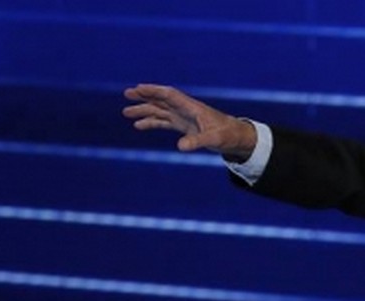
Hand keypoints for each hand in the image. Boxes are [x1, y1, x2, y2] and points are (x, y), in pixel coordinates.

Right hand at [122, 84, 257, 161]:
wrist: (237, 138)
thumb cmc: (228, 135)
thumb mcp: (214, 139)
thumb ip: (197, 141)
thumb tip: (180, 147)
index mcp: (192, 107)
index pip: (169, 95)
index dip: (154, 91)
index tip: (138, 88)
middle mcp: (185, 110)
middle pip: (161, 100)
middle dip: (144, 96)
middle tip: (127, 94)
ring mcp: (184, 118)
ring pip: (160, 111)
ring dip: (144, 110)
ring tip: (126, 113)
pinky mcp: (184, 127)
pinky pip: (164, 122)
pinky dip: (152, 122)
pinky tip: (139, 126)